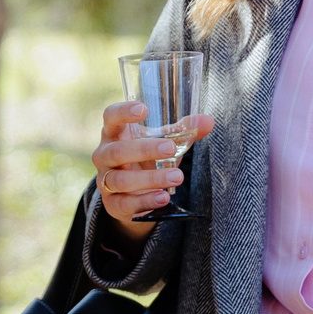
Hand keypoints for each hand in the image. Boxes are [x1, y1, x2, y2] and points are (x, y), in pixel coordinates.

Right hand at [92, 101, 215, 242]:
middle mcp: (104, 155)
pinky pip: (125, 203)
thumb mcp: (161, 142)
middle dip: (144, 150)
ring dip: (150, 179)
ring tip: (176, 177)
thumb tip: (208, 121)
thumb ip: (182, 131)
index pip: (110, 117)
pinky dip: (145, 201)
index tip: (143, 109)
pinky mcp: (111, 204)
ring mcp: (105, 181)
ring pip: (120, 180)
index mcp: (114, 134)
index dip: (123, 112)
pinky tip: (163, 198)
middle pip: (117, 151)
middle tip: (170, 148)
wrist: (132, 195)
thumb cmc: (145, 159)